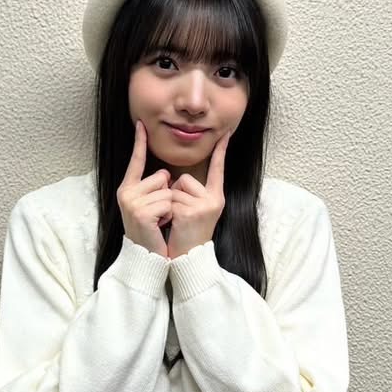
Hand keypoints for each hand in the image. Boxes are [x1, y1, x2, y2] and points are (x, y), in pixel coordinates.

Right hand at [117, 121, 172, 257]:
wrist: (145, 255)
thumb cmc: (151, 229)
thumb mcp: (149, 205)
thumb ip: (153, 187)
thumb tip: (166, 174)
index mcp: (127, 188)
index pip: (137, 160)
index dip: (139, 141)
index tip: (141, 123)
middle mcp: (126, 192)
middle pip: (162, 176)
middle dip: (167, 194)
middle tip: (158, 213)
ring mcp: (132, 203)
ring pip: (167, 191)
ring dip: (169, 207)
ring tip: (159, 221)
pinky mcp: (141, 213)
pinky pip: (167, 204)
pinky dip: (169, 215)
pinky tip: (159, 226)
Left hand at [166, 131, 230, 258]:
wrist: (189, 257)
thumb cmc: (188, 234)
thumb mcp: (196, 210)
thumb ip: (192, 193)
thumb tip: (173, 177)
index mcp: (216, 197)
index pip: (218, 169)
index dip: (221, 151)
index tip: (225, 133)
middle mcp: (213, 200)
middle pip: (185, 179)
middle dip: (175, 193)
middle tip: (180, 215)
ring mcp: (203, 206)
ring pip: (174, 189)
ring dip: (169, 203)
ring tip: (177, 221)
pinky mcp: (190, 213)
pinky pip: (169, 200)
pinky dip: (166, 211)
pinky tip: (174, 224)